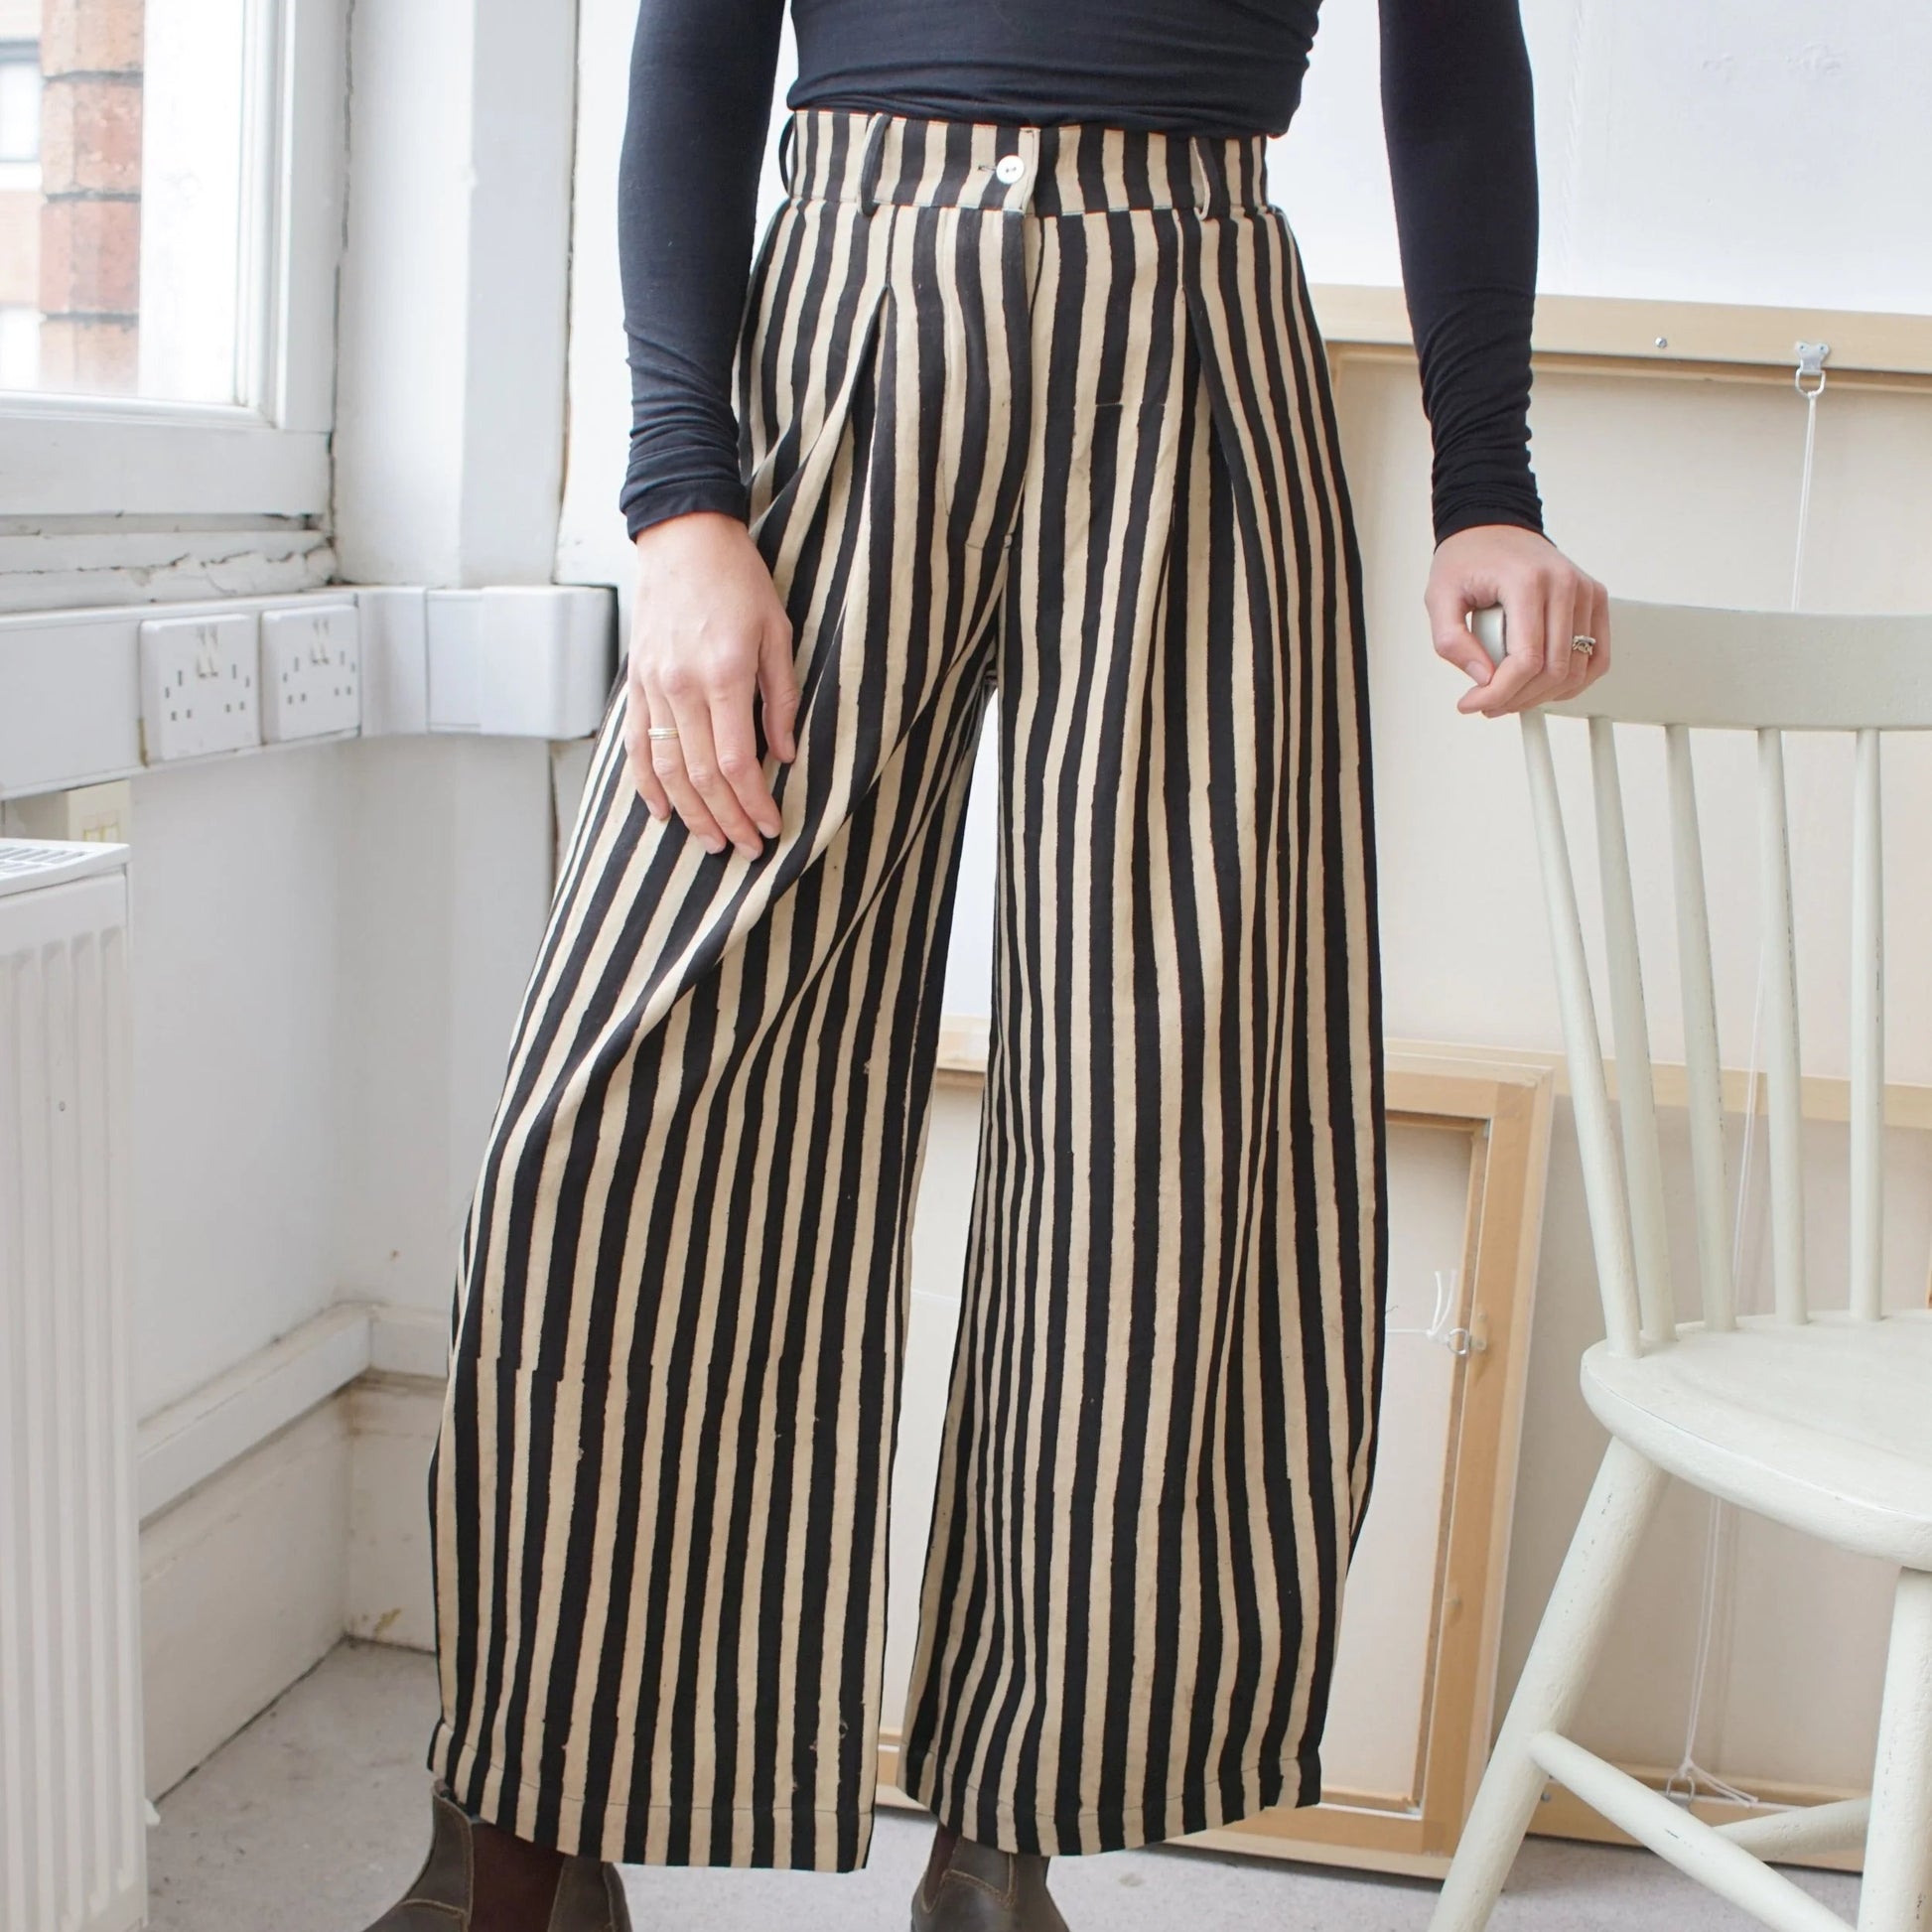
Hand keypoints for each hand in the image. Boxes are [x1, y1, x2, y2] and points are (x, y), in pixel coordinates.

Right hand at [625, 510, 799, 857]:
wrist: (682, 538)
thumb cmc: (738, 581)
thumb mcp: (777, 633)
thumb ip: (780, 698)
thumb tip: (783, 756)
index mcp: (724, 675)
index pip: (736, 763)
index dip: (754, 804)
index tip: (770, 827)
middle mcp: (682, 687)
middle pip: (701, 776)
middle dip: (726, 820)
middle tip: (747, 849)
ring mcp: (653, 687)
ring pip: (667, 769)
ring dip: (690, 813)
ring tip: (712, 842)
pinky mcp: (636, 683)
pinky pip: (638, 745)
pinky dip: (648, 784)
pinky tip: (663, 811)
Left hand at [1425, 523, 1610, 716]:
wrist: (1492, 528)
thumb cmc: (1467, 559)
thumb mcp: (1439, 597)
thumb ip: (1452, 641)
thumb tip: (1484, 679)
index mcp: (1527, 582)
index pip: (1526, 659)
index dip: (1499, 693)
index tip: (1471, 704)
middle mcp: (1564, 584)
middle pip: (1554, 670)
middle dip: (1517, 699)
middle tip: (1486, 704)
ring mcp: (1585, 592)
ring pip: (1576, 670)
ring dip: (1542, 696)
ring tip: (1509, 695)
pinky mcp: (1595, 600)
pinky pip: (1597, 657)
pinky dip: (1573, 682)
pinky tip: (1543, 688)